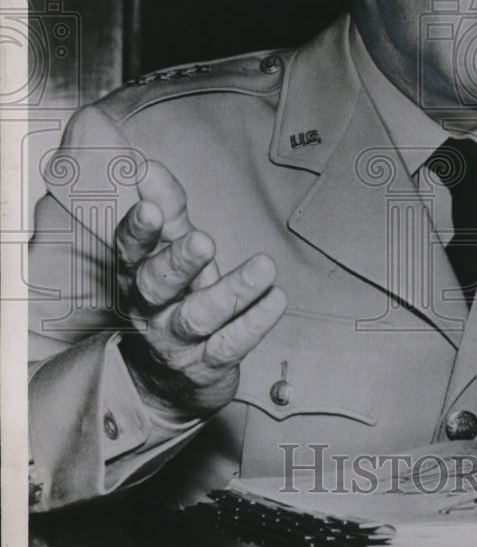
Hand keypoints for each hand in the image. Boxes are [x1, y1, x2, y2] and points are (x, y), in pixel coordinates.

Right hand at [115, 160, 286, 416]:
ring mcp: (177, 341)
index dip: (137, 231)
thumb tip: (147, 166)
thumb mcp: (168, 252)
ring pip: (199, 317)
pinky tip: (277, 299)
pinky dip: (256, 322)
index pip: (129, 252)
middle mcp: (150, 310)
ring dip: (233, 290)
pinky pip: (231, 343)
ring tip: (265, 267)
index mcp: (135, 276)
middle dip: (179, 261)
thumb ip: (165, 209)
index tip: (150, 209)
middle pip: (156, 285)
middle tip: (204, 240)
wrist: (167, 380)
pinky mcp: (208, 365)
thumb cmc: (173, 297)